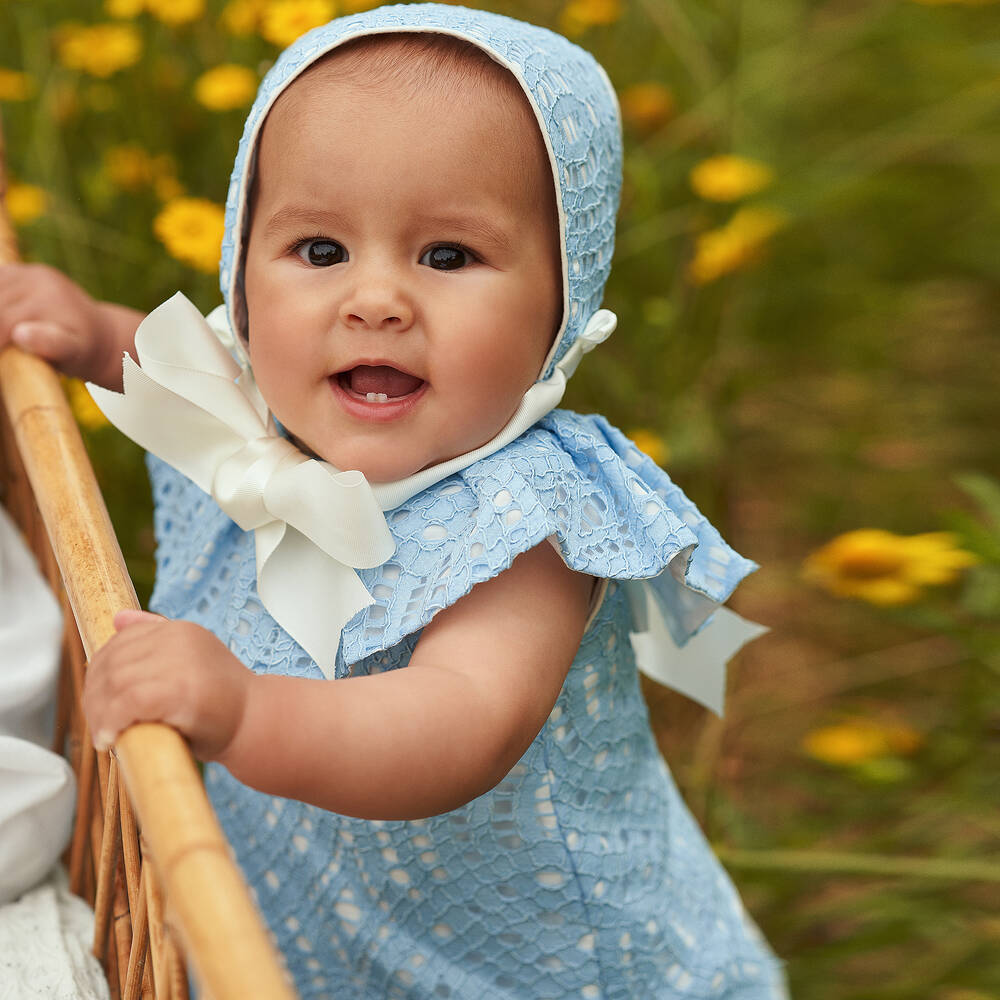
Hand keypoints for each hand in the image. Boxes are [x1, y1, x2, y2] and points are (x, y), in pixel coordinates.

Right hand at [0, 263, 141, 387]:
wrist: (98, 332)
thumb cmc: (83, 349)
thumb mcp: (75, 352)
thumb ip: (52, 344)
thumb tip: (21, 334)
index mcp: (48, 298)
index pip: (3, 320)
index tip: (1, 357)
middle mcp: (37, 279)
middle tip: (3, 352)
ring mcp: (27, 271)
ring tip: (5, 339)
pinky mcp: (18, 272)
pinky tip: (4, 322)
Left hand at [83, 610, 252, 760]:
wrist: (259, 722)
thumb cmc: (223, 701)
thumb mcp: (191, 662)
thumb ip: (157, 640)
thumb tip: (118, 618)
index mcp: (181, 630)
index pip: (122, 640)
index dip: (101, 671)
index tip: (99, 700)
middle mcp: (180, 639)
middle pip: (113, 662)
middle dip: (95, 696)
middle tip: (98, 725)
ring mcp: (181, 663)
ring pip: (116, 683)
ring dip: (100, 713)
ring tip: (104, 735)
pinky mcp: (181, 691)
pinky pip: (129, 702)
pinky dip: (112, 722)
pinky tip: (112, 739)